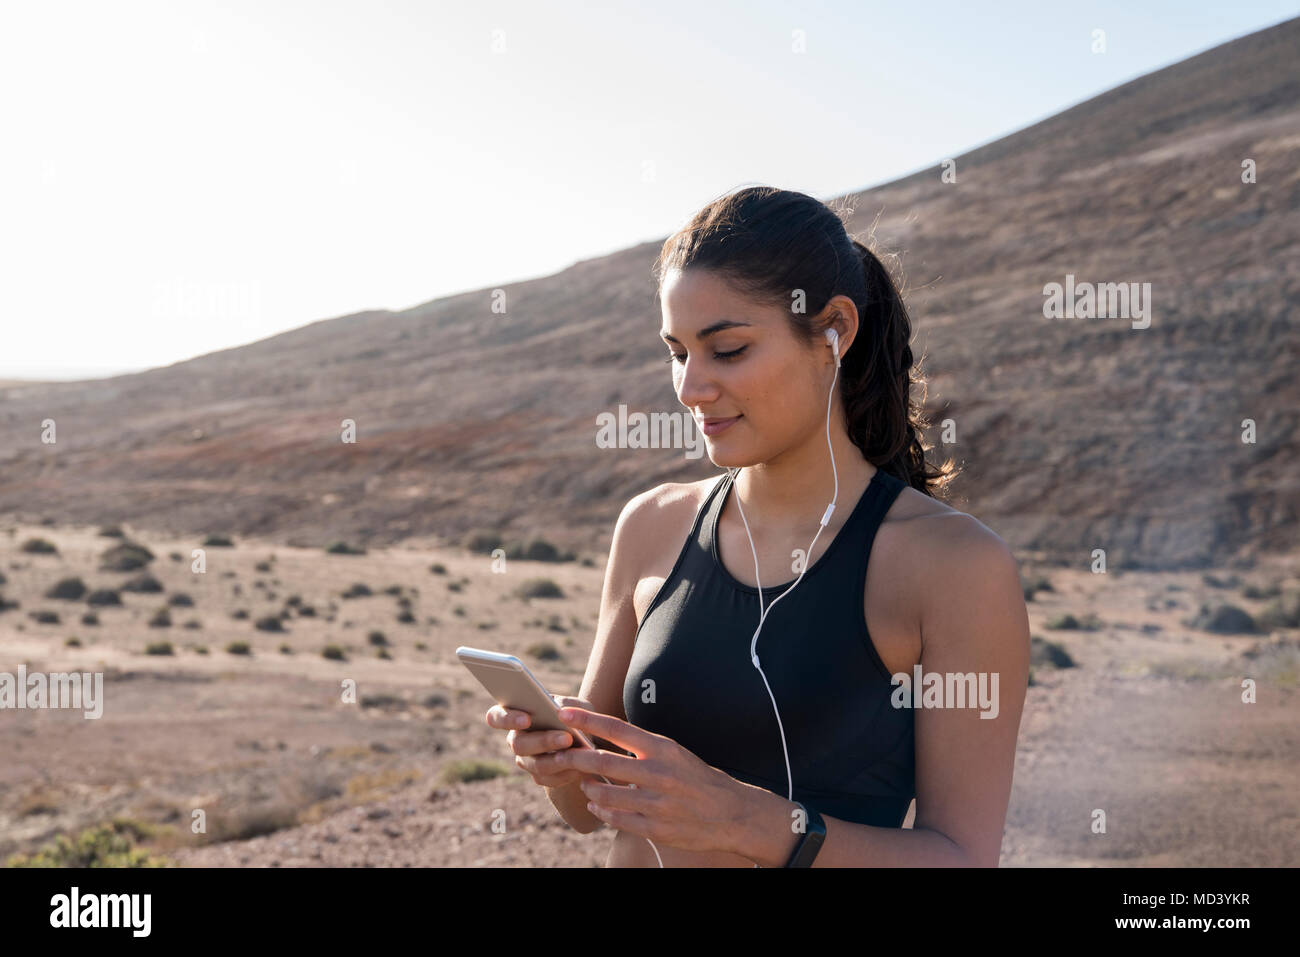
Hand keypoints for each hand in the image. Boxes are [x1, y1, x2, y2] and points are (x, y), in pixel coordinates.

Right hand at [484, 694, 601, 789]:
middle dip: (543, 741)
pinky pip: (547, 779)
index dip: (506, 719)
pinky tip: (579, 768)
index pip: (496, 716)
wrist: (588, 742)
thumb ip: (567, 704)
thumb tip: (559, 710)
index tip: (526, 719)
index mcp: (516, 715)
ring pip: (535, 765)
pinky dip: (565, 773)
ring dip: (557, 759)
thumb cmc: (577, 717)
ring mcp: (525, 760)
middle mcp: (516, 739)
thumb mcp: (576, 705)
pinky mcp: (539, 777)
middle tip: (566, 738)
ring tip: (577, 753)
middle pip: (518, 744)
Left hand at [551, 706, 752, 853]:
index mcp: (663, 749)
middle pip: (603, 762)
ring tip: (583, 784)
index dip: (587, 720)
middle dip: (575, 758)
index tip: (564, 712)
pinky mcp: (655, 828)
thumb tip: (604, 740)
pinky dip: (601, 811)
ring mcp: (656, 803)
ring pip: (604, 794)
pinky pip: (616, 819)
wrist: (731, 813)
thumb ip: (642, 749)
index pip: (617, 728)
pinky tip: (597, 807)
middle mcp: (658, 773)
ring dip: (587, 788)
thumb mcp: (674, 754)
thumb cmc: (697, 779)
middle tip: (559, 755)